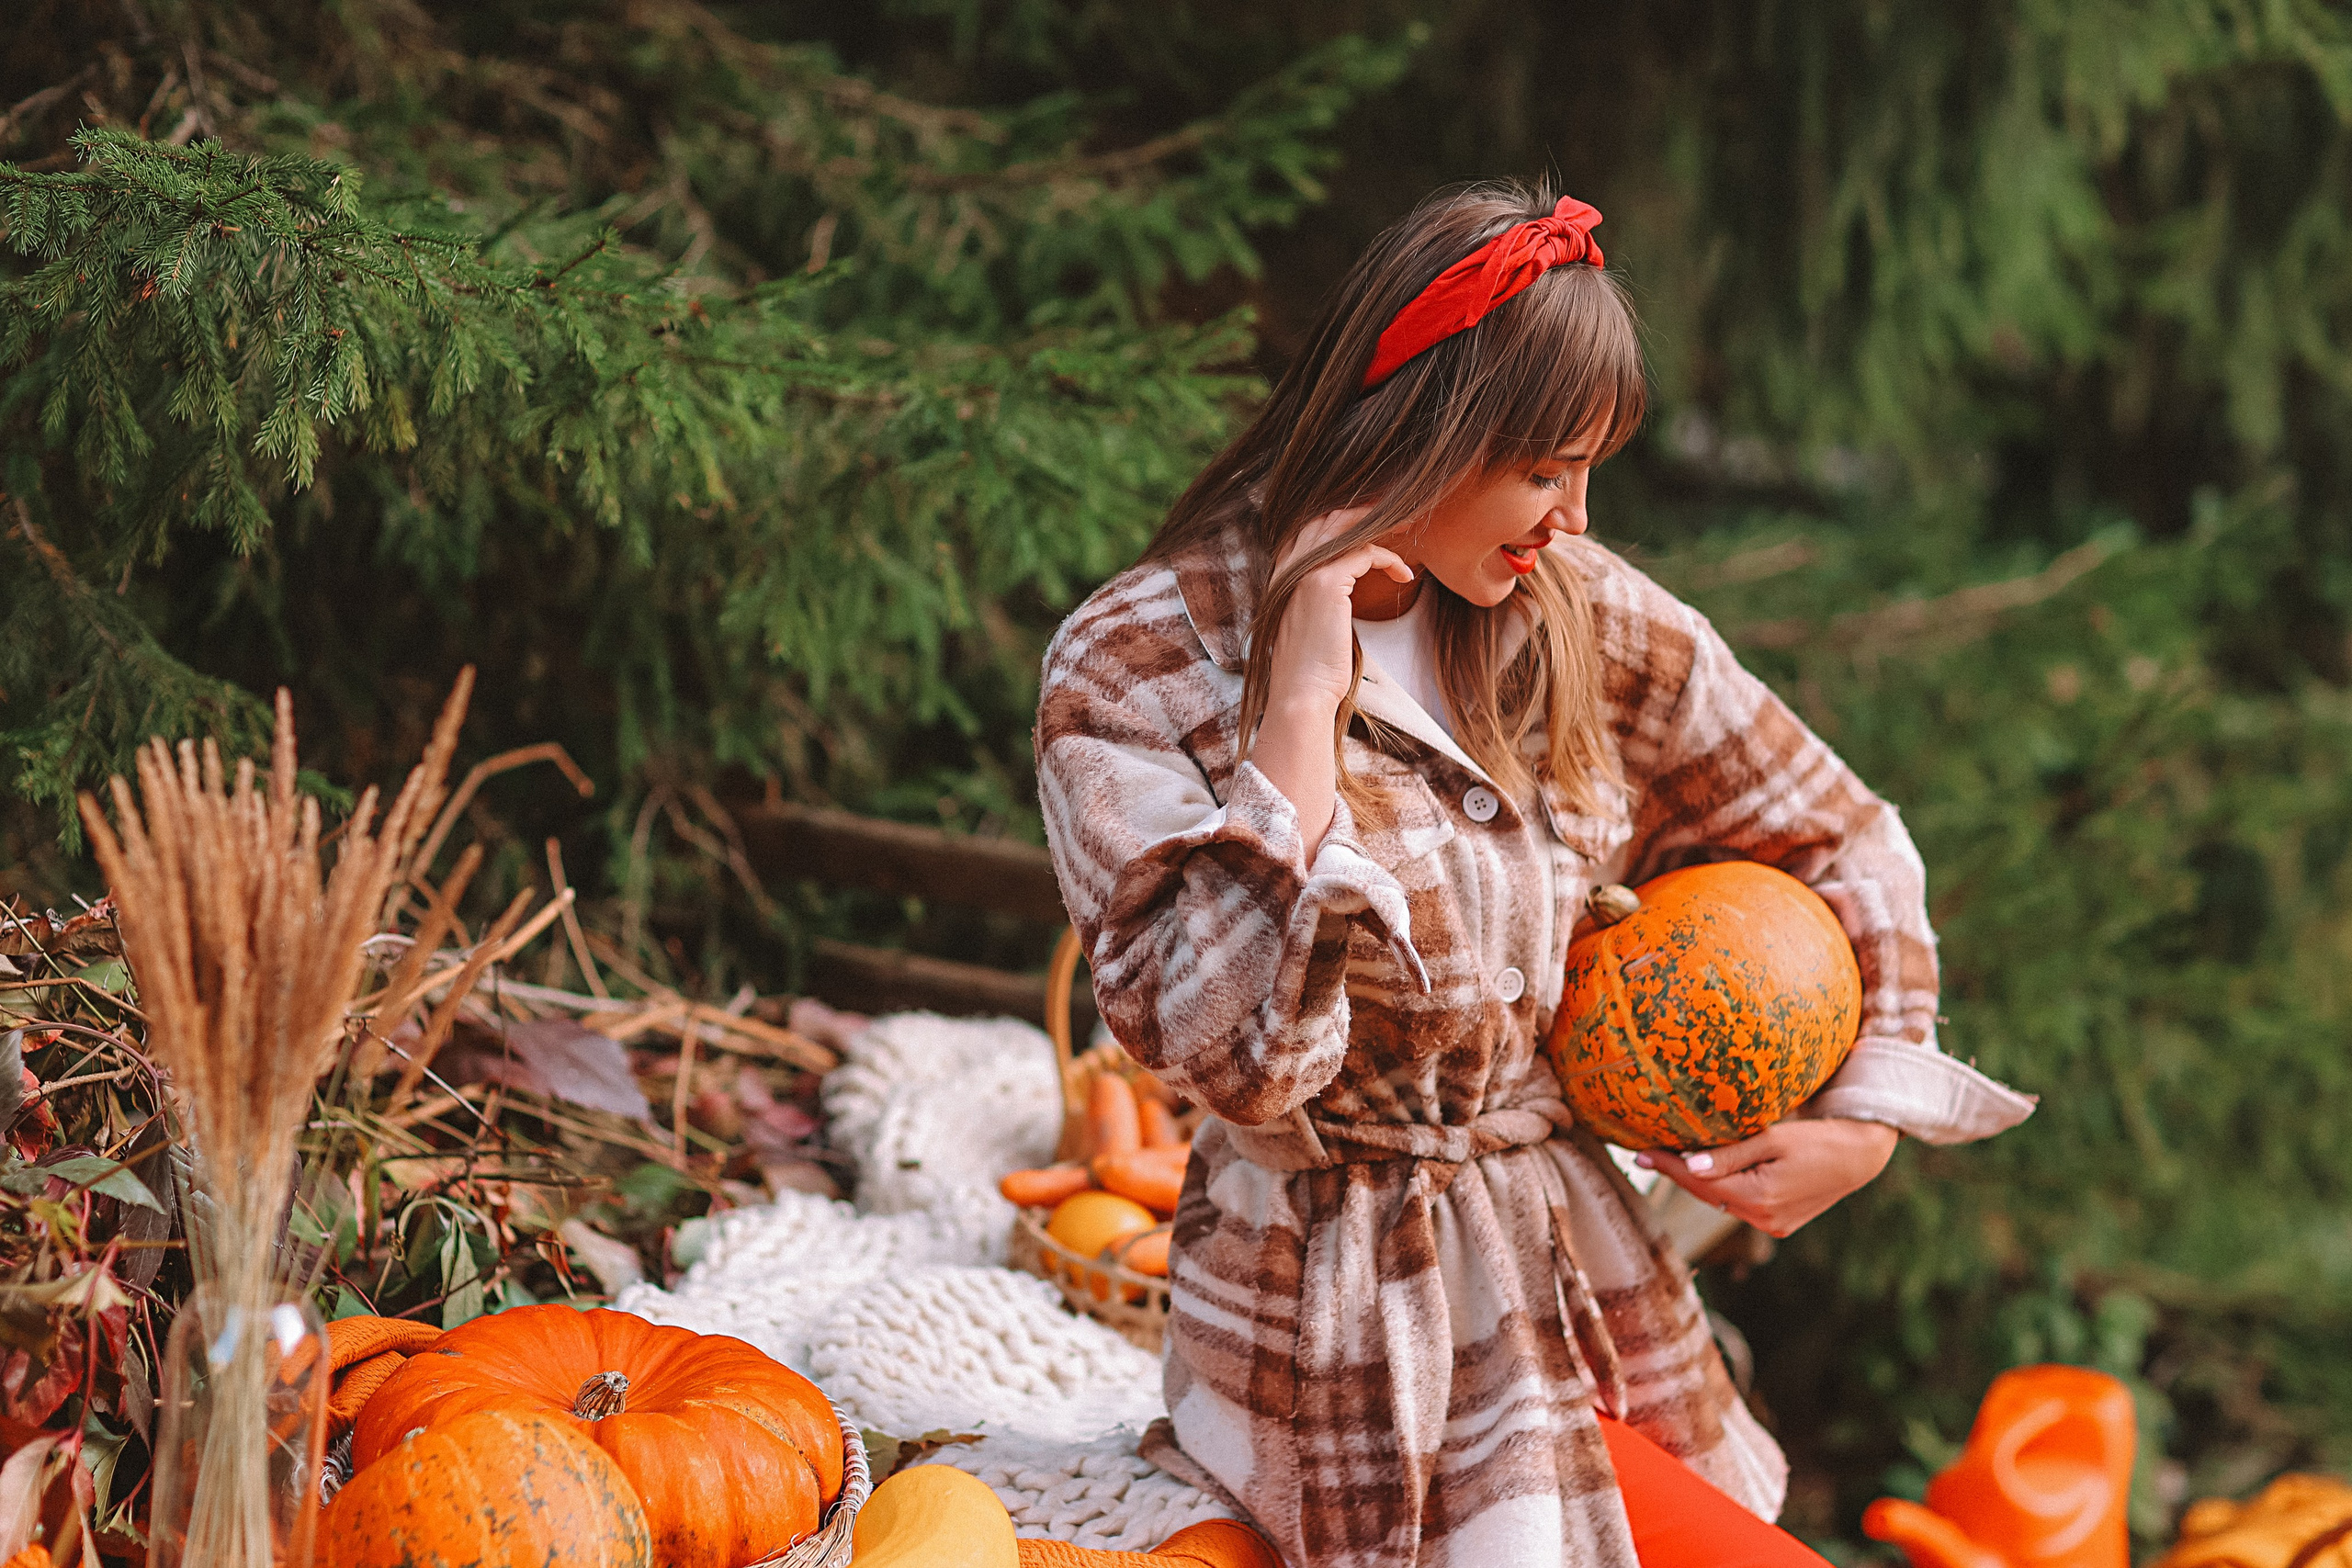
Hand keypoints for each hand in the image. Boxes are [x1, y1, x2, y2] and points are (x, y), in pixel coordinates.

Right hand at [1263, 504, 1413, 713]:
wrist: (1300, 694)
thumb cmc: (1310, 670)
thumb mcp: (1313, 625)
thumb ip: (1320, 601)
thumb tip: (1344, 595)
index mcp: (1281, 577)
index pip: (1309, 531)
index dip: (1340, 522)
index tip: (1371, 525)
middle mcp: (1288, 568)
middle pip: (1326, 519)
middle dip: (1361, 512)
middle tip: (1394, 514)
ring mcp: (1304, 573)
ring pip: (1345, 528)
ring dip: (1379, 525)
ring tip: (1406, 528)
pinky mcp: (1325, 583)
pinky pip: (1365, 554)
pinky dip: (1389, 560)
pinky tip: (1403, 577)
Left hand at [1635, 1118, 1897, 1237]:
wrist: (1859, 1157)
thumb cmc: (1818, 1139)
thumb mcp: (1773, 1139)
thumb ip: (1731, 1154)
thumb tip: (1690, 1165)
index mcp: (1760, 1198)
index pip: (1700, 1183)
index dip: (1668, 1167)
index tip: (1640, 1152)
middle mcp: (1764, 1219)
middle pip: (1707, 1195)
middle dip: (1676, 1175)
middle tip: (1645, 1154)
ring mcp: (1773, 1225)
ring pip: (1722, 1202)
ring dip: (1697, 1183)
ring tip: (1668, 1161)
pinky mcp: (1780, 1224)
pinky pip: (1740, 1206)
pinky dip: (1721, 1190)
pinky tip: (1705, 1174)